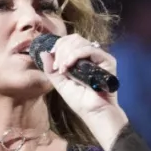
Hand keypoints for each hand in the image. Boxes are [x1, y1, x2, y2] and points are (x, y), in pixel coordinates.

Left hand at [39, 34, 127, 150]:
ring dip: (65, 53)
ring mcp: (99, 57)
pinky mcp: (107, 60)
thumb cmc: (80, 101)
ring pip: (79, 42)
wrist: (94, 112)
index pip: (68, 41)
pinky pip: (89, 49)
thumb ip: (51, 69)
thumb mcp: (60, 83)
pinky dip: (75, 55)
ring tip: (63, 69)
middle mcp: (90, 55)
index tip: (52, 61)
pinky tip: (68, 66)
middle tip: (57, 66)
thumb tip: (43, 52)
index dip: (58, 47)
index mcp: (80, 58)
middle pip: (73, 39)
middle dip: (60, 50)